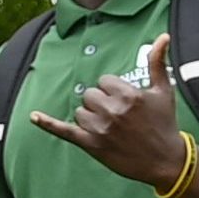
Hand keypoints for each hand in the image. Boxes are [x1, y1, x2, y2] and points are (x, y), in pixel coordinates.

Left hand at [29, 33, 188, 192]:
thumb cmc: (165, 124)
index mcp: (128, 95)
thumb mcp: (164, 91)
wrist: (165, 161)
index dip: (113, 90)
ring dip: (91, 116)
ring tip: (111, 127)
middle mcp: (112, 110)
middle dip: (101, 102)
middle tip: (120, 117)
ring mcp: (100, 129)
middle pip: (89, 94)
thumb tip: (162, 36)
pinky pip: (64, 130)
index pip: (104, 81)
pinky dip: (47, 123)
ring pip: (80, 111)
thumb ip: (157, 62)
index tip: (126, 103)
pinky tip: (33, 116)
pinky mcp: (91, 145)